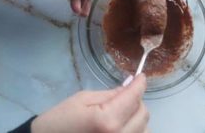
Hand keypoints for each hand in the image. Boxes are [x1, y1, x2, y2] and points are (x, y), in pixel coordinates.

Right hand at [31, 74, 148, 132]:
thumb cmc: (60, 121)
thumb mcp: (83, 100)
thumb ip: (110, 94)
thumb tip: (130, 86)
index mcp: (108, 121)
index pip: (134, 97)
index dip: (139, 84)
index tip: (140, 77)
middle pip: (143, 113)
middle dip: (137, 100)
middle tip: (125, 95)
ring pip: (145, 128)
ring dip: (137, 117)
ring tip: (123, 112)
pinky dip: (135, 129)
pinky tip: (123, 125)